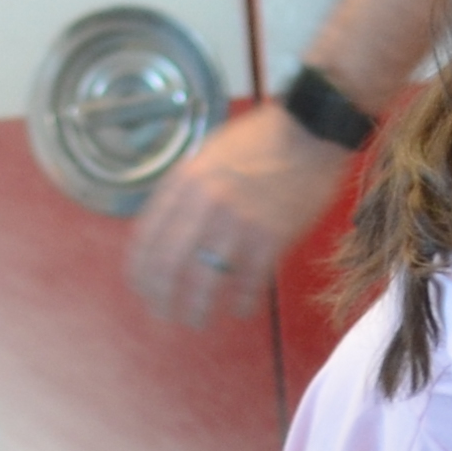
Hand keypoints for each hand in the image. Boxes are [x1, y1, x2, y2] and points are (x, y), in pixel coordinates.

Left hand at [126, 100, 351, 328]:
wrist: (310, 129)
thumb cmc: (261, 139)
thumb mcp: (209, 154)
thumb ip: (186, 189)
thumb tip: (168, 226)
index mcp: (185, 181)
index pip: (147, 237)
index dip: (141, 271)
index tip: (142, 289)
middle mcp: (204, 203)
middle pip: (168, 265)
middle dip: (162, 298)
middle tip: (165, 315)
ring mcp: (237, 222)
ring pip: (204, 281)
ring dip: (197, 309)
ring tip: (196, 321)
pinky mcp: (270, 237)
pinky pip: (247, 282)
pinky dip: (240, 302)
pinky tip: (239, 309)